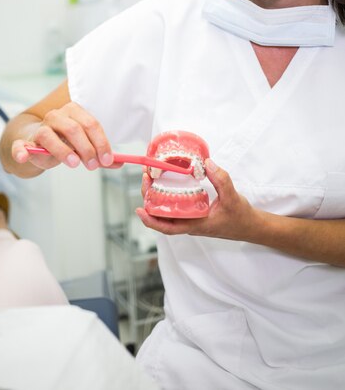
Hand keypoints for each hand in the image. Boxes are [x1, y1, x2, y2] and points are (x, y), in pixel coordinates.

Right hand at [12, 102, 113, 170]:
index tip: (107, 159)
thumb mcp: (83, 147)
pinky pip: (20, 145)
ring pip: (48, 135)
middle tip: (93, 165)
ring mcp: (39, 128)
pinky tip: (25, 157)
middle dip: (86, 148)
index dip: (101, 143)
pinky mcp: (24, 142)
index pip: (91, 124)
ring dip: (62, 150)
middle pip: (73, 129)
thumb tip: (119, 163)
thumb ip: (100, 155)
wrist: (36, 144)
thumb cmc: (64, 143)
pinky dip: (21, 151)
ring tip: (74, 163)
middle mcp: (56, 116)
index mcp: (73, 112)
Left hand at [136, 159, 256, 239]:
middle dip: (150, 200)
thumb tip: (207, 163)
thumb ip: (221, 180)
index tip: (139, 210)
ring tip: (151, 178)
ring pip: (168, 212)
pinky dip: (167, 197)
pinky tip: (165, 184)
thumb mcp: (232, 197)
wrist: (251, 226)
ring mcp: (192, 219)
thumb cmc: (241, 217)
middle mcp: (190, 223)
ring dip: (157, 198)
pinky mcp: (195, 214)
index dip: (151, 221)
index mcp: (196, 224)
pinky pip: (176, 208)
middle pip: (163, 217)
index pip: (168, 227)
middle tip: (145, 179)